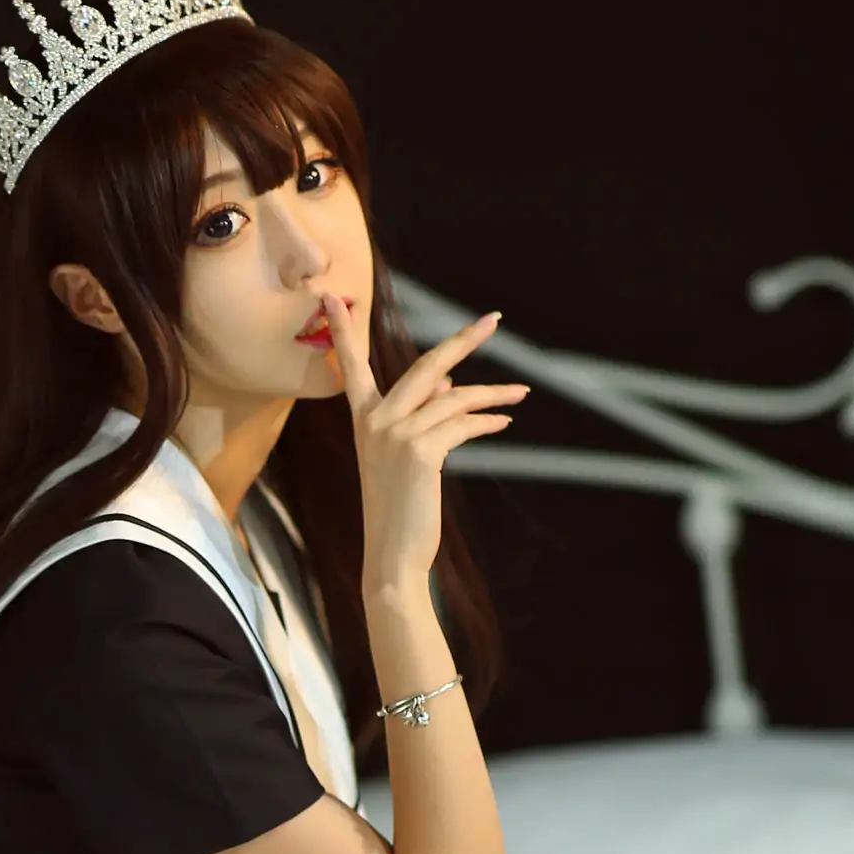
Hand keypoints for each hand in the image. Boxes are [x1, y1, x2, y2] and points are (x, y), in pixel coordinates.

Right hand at [320, 297, 528, 583]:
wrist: (392, 556)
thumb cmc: (400, 508)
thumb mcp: (403, 456)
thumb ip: (421, 415)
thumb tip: (449, 384)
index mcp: (363, 419)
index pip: (351, 366)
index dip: (341, 331)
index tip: (333, 297)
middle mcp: (375, 420)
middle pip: (426, 365)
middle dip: (464, 340)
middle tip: (494, 319)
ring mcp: (396, 434)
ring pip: (455, 397)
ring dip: (493, 394)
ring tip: (521, 392)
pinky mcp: (420, 450)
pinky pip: (463, 423)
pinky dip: (488, 420)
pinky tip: (504, 421)